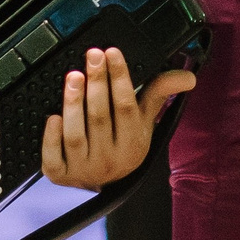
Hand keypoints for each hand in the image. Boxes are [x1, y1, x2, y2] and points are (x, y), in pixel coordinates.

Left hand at [40, 46, 196, 188]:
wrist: (106, 186)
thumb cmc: (124, 146)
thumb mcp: (143, 123)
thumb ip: (159, 94)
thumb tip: (187, 77)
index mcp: (132, 143)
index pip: (127, 106)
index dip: (119, 78)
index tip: (112, 52)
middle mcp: (109, 157)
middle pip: (100, 117)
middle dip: (96, 83)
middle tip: (92, 56)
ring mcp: (83, 168)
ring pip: (76, 134)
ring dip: (73, 104)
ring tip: (73, 76)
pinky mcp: (59, 174)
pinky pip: (54, 157)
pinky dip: (51, 137)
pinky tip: (53, 117)